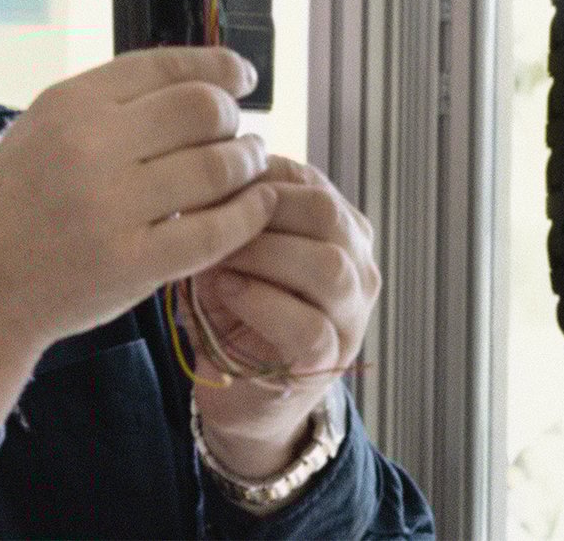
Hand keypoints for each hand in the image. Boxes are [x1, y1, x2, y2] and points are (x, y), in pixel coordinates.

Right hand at [0, 48, 277, 435]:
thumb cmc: (15, 204)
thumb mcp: (43, 129)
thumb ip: (110, 104)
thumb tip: (199, 81)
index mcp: (69, 102)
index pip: (165, 64)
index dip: (218, 66)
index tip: (244, 78)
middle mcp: (90, 145)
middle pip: (201, 109)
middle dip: (234, 118)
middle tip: (242, 133)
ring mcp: (110, 207)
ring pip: (216, 166)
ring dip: (248, 162)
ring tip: (251, 166)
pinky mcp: (130, 265)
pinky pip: (214, 231)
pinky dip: (248, 214)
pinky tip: (256, 206)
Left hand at [186, 158, 379, 483]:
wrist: (242, 392)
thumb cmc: (237, 303)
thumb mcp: (238, 246)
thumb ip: (236, 210)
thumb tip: (206, 171)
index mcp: (338, 224)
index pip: (305, 178)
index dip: (254, 173)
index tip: (206, 181)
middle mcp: (357, 263)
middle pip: (326, 212)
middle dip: (262, 209)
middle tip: (211, 216)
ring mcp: (351, 314)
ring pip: (328, 266)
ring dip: (264, 254)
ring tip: (218, 257)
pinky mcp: (330, 360)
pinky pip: (308, 326)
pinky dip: (262, 303)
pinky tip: (227, 290)